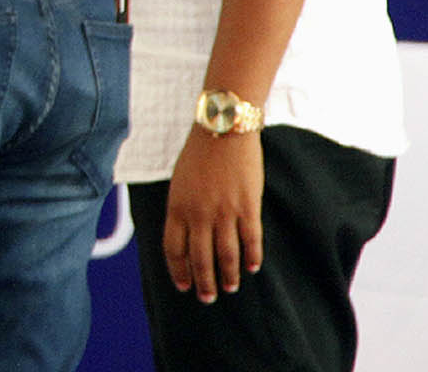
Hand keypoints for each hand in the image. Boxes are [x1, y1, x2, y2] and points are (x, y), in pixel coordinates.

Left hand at [162, 127, 265, 301]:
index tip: (183, 285)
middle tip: (208, 298)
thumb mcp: (179, 180)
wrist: (223, 128)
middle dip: (204, 283)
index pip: (174, 249)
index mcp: (177, 206)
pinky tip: (252, 267)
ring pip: (226, 256)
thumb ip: (182, 208)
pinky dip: (252, 257)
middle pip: (200, 259)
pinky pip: (250, 240)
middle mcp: (198, 213)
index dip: (179, 270)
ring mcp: (224, 212)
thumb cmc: (199, 152)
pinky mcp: (247, 207)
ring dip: (228, 276)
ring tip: (231, 288)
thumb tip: (187, 235)